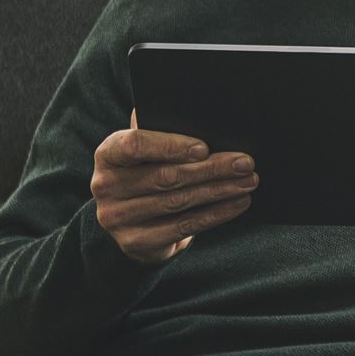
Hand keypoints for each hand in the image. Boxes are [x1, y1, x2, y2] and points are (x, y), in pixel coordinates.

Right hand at [90, 110, 257, 264]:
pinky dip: (216, 214)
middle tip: (246, 163)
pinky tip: (238, 203)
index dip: (170, 146)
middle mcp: (105, 186)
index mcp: (107, 154)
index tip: (205, 147)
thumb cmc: (148, 171)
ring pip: (178, 201)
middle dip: (211, 168)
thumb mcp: (148, 150)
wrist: (134, 222)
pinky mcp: (135, 242)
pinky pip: (184, 226)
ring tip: (249, 182)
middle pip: (166, 176)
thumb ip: (162, 130)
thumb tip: (199, 113)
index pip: (134, 145)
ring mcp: (117, 218)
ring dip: (219, 190)